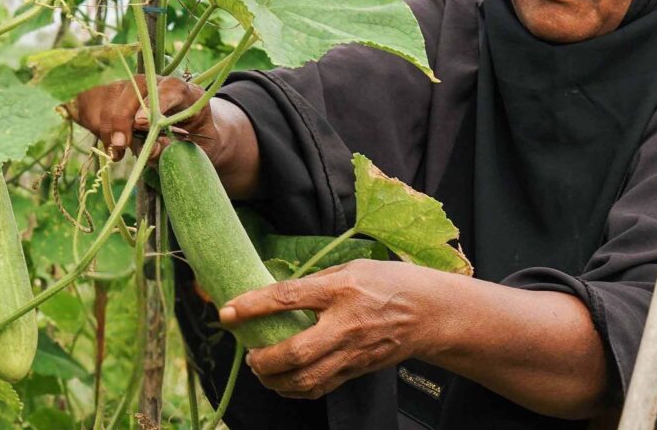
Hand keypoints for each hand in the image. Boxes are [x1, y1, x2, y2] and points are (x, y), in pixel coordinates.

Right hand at [65, 75, 216, 163]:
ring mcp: (132, 85)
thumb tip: (149, 151)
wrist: (189, 133)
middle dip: (122, 119)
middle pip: (132, 90)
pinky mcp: (113, 93)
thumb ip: (173, 151)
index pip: (172, 89)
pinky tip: (109, 142)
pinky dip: (95, 125)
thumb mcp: (194, 150)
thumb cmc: (194, 141)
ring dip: (108, 128)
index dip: (156, 103)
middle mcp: (157, 83)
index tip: (142, 123)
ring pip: (110, 98)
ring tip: (117, 152)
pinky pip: (92, 104)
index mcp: (187, 94)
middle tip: (120, 146)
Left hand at [218, 260, 443, 399]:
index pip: (288, 297)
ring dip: (274, 380)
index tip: (227, 310)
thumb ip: (318, 281)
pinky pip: (319, 388)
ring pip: (305, 379)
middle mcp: (345, 323)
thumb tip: (279, 292)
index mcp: (341, 289)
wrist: (428, 313)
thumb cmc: (390, 283)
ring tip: (262, 369)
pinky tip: (284, 381)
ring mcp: (352, 352)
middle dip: (263, 359)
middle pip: (295, 352)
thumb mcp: (354, 267)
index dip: (253, 305)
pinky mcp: (357, 370)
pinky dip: (295, 389)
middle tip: (250, 354)